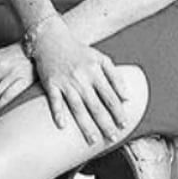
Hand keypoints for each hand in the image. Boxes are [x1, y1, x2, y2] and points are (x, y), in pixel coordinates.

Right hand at [23, 15, 131, 145]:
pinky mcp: (51, 83)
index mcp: (96, 71)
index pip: (110, 96)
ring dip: (85, 125)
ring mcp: (66, 81)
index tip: (124, 124)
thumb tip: (127, 97)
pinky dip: (58, 112)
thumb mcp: (101, 58)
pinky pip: (55, 100)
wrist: (51, 39)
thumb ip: (116, 76)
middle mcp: (82, 77)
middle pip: (96, 105)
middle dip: (106, 123)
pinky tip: (62, 126)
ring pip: (77, 107)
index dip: (118, 111)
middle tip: (113, 138)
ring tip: (93, 140)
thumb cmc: (78, 51)